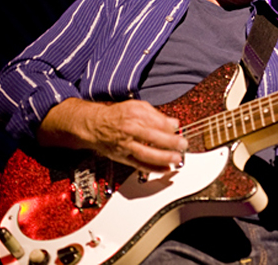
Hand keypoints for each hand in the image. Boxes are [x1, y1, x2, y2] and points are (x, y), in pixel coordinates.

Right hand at [38, 98, 187, 172]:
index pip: (158, 122)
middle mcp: (130, 130)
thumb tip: (174, 123)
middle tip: (183, 145)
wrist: (95, 125)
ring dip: (163, 157)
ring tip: (176, 159)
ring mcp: (126, 145)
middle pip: (153, 137)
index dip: (171, 127)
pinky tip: (164, 169)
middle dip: (170, 142)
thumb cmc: (118, 115)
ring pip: (146, 153)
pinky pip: (138, 164)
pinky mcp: (122, 156)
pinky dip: (152, 168)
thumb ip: (157, 115)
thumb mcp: (137, 107)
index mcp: (135, 115)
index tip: (180, 130)